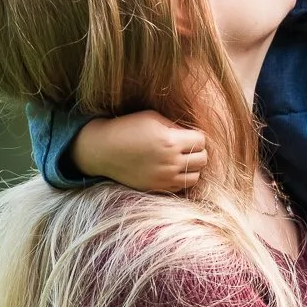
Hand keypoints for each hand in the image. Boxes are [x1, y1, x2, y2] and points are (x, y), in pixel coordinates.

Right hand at [71, 110, 208, 192]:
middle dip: (198, 151)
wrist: (103, 150)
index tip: (187, 135)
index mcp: (170, 142)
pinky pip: (181, 187)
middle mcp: (170, 162)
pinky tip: (173, 170)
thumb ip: (175, 126)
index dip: (196, 136)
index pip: (201, 141)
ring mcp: (164, 178)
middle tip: (187, 147)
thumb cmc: (127, 128)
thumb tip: (192, 135)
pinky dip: (182, 179)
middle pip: (202, 160)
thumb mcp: (153, 118)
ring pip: (195, 177)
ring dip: (192, 167)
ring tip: (182, 160)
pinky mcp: (156, 188)